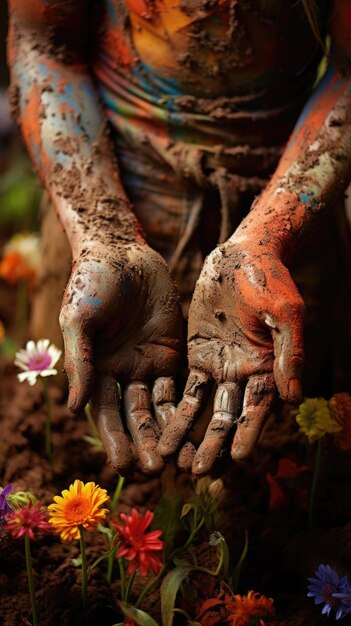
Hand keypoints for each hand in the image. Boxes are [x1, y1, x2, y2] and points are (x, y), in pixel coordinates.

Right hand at [59, 242, 182, 473]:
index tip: (124, 466)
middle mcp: (124, 375)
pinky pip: (185, 381)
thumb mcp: (79, 321)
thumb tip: (73, 410)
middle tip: (159, 470)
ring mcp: (151, 364)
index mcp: (96, 373)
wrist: (121, 251)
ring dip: (173, 432)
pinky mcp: (174, 351)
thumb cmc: (91, 283)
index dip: (114, 440)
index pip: (106, 415)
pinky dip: (192, 404)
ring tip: (186, 458)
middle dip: (147, 442)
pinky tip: (204, 425)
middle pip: (137, 417)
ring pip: (164, 406)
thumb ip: (80, 362)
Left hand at [158, 240, 304, 474]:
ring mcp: (219, 365)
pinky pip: (184, 385)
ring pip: (202, 407)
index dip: (248, 432)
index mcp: (268, 368)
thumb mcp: (285, 313)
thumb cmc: (270, 280)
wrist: (242, 255)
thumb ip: (287, 353)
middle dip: (214, 443)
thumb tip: (293, 399)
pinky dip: (174, 407)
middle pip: (228, 416)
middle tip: (200, 472)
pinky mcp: (197, 354)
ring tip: (172, 458)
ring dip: (189, 433)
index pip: (258, 408)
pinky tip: (160, 427)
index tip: (237, 458)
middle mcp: (244, 374)